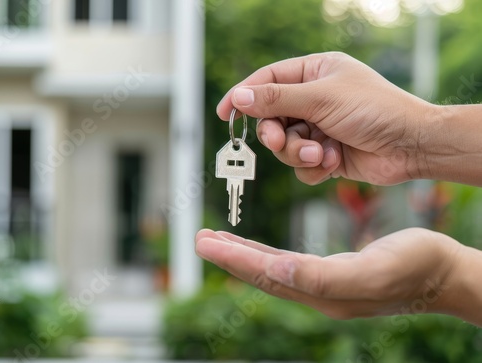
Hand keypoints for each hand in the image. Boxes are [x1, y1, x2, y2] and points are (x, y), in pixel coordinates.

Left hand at [195, 228, 481, 323]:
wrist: (441, 273)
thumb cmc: (415, 267)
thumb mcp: (372, 270)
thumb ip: (324, 275)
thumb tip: (279, 270)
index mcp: (322, 291)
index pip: (267, 275)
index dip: (234, 258)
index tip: (205, 243)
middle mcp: (317, 291)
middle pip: (262, 274)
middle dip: (230, 256)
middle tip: (201, 240)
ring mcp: (324, 284)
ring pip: (272, 269)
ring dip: (243, 254)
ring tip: (218, 240)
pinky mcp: (332, 273)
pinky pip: (288, 263)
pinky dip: (267, 254)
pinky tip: (259, 248)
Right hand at [217, 52, 434, 185]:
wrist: (410, 146)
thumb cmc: (374, 110)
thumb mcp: (321, 98)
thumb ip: (276, 98)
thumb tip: (238, 96)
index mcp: (313, 73)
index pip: (267, 80)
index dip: (243, 96)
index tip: (225, 113)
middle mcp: (314, 100)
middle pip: (272, 118)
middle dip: (277, 134)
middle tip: (280, 141)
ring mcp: (319, 128)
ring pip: (285, 146)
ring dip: (299, 153)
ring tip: (321, 154)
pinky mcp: (325, 154)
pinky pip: (301, 165)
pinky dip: (314, 167)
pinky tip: (333, 161)